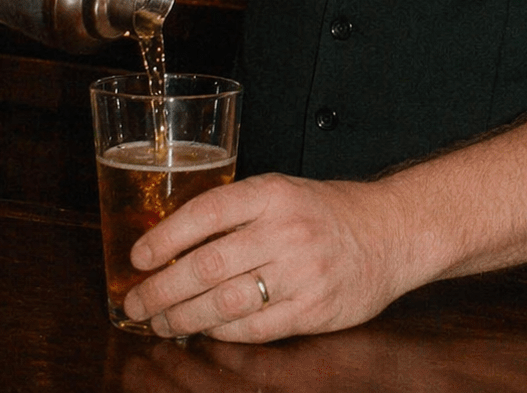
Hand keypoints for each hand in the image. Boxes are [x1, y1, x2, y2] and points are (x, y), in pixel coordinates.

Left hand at [122, 172, 407, 342]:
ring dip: (184, 317)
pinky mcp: (313, 310)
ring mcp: (301, 273)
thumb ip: (234, 213)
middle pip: (207, 265)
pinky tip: (204, 331)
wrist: (389, 232)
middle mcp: (285, 230)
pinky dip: (221, 332)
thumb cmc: (325, 212)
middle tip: (137, 302)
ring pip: (225, 302)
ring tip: (162, 322)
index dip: (166, 236)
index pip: (207, 211)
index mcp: (272, 193)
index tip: (138, 256)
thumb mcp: (281, 193)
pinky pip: (253, 329)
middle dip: (162, 289)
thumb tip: (171, 244)